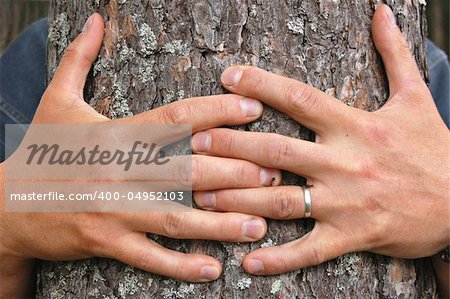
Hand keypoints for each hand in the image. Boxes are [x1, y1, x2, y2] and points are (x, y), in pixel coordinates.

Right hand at [0, 13, 279, 293]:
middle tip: (274, 173)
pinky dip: (182, 265)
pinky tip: (214, 268)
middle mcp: (119, 171)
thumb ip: (79, 59)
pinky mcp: (106, 242)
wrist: (6, 206)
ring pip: (176, 218)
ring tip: (259, 225)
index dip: (217, 112)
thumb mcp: (55, 100)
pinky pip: (150, 256)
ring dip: (221, 224)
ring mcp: (114, 210)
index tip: (254, 109)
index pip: (175, 119)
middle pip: (187, 170)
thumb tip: (92, 18)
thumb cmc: (39, 151)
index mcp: (115, 134)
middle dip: (235, 172)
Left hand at [192, 4, 449, 274]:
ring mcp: (347, 202)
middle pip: (278, 151)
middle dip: (233, 148)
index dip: (262, 85)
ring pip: (283, 201)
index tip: (228, 77)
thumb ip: (395, 53)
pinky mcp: (353, 236)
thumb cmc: (435, 148)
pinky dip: (279, 259)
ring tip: (201, 199)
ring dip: (239, 201)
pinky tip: (248, 263)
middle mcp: (345, 162)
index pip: (300, 98)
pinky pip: (310, 249)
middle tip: (196, 145)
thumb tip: (382, 12)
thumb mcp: (417, 97)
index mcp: (355, 126)